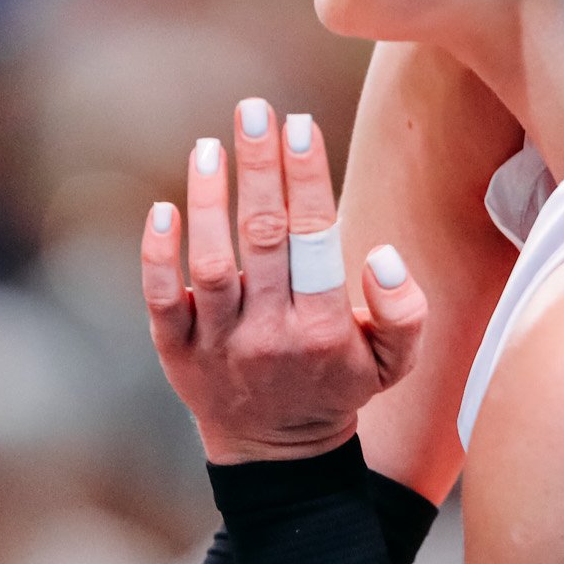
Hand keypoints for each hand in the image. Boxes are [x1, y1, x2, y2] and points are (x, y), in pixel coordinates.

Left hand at [143, 97, 427, 463]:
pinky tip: (162, 208)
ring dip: (209, 200)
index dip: (308, 177)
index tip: (302, 123)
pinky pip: (163, 301)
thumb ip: (405, 310)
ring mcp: (219, 345)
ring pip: (211, 264)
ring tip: (210, 146)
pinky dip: (157, 257)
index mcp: (325, 329)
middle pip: (264, 239)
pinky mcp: (177, 355)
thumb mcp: (394, 361)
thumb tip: (384, 254)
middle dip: (261, 168)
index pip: (314, 238)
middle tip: (255, 110)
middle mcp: (270, 335)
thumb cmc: (340, 384)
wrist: (277, 453)